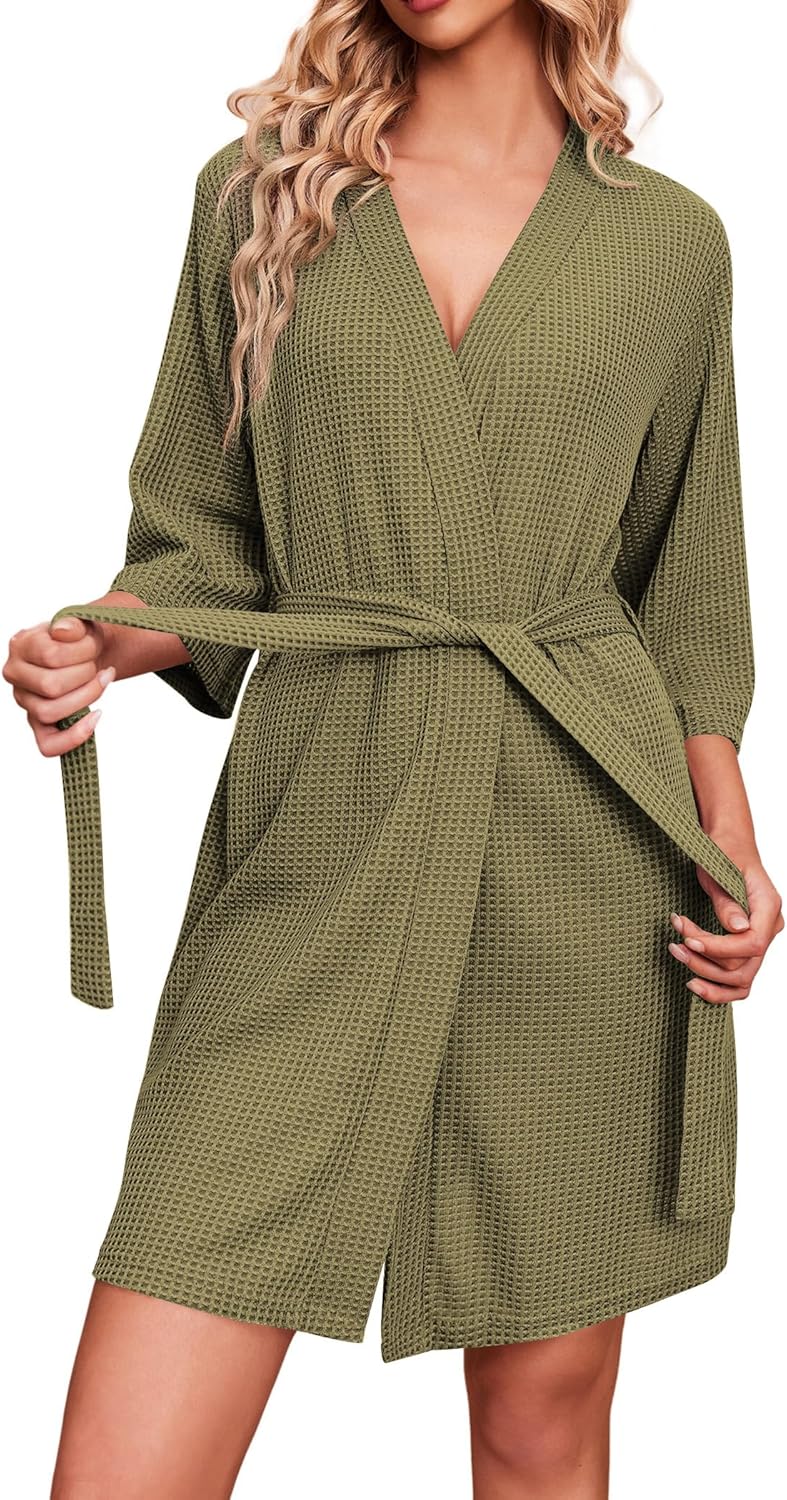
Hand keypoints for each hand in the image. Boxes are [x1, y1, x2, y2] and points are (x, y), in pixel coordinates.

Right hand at [3, 614, 115, 755]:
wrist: (85, 655)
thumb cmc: (80, 641)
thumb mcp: (80, 624)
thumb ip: (72, 624)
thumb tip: (63, 632)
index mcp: (21, 646)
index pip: (51, 655)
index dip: (81, 652)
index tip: (93, 646)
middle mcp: (15, 674)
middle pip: (50, 686)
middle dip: (85, 676)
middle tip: (97, 667)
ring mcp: (25, 702)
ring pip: (50, 712)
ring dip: (85, 698)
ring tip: (100, 683)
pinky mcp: (37, 725)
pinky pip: (48, 746)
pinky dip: (75, 737)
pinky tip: (96, 717)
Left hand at [668, 853, 783, 1002]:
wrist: (728, 844)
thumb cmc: (722, 852)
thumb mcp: (719, 870)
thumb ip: (728, 901)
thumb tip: (739, 929)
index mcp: (768, 907)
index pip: (751, 943)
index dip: (718, 948)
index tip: (688, 939)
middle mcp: (769, 928)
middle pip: (743, 967)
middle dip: (704, 960)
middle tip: (675, 945)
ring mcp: (760, 940)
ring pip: (741, 980)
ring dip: (706, 975)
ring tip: (677, 955)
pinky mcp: (746, 948)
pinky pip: (739, 980)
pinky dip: (718, 988)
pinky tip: (694, 982)